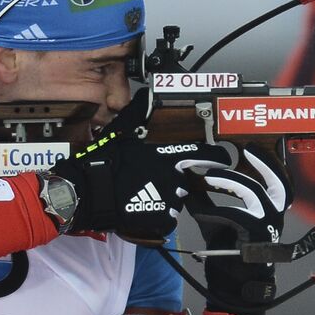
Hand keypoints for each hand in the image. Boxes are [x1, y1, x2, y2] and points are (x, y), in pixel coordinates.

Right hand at [48, 90, 219, 243]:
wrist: (89, 192)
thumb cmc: (104, 163)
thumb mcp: (122, 134)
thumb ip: (138, 116)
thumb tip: (144, 95)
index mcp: (167, 156)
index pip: (203, 154)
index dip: (216, 156)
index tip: (224, 158)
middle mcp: (174, 178)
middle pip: (184, 180)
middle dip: (171, 181)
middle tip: (149, 182)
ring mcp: (170, 200)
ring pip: (175, 200)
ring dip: (163, 199)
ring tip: (142, 196)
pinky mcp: (162, 219)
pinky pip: (167, 219)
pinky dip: (157, 217)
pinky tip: (141, 211)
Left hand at [182, 147, 291, 314]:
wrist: (235, 287)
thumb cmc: (230, 256)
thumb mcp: (217, 223)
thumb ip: (207, 203)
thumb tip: (189, 184)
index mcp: (271, 211)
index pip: (278, 180)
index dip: (266, 163)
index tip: (249, 150)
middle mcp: (275, 216)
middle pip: (268, 181)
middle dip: (243, 167)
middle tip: (221, 161)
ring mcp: (267, 224)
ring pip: (251, 191)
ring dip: (226, 182)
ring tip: (205, 179)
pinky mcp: (254, 234)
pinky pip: (233, 214)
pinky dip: (213, 210)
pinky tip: (198, 210)